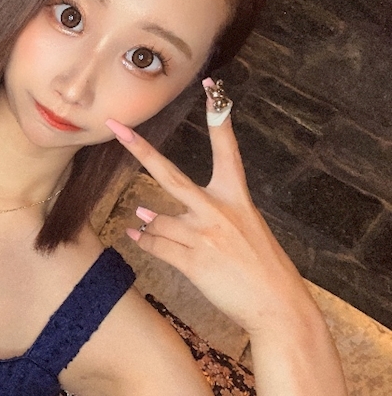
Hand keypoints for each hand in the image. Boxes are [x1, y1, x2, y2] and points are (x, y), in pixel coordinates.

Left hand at [105, 80, 315, 335]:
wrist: (278, 307)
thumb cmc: (261, 267)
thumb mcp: (244, 230)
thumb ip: (201, 217)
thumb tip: (146, 212)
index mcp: (237, 197)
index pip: (227, 149)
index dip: (219, 118)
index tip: (212, 88)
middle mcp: (218, 211)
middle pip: (169, 175)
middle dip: (140, 149)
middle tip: (117, 127)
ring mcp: (204, 236)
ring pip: (157, 220)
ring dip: (150, 222)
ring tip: (141, 219)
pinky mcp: (193, 262)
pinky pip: (156, 245)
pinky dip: (144, 240)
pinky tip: (135, 234)